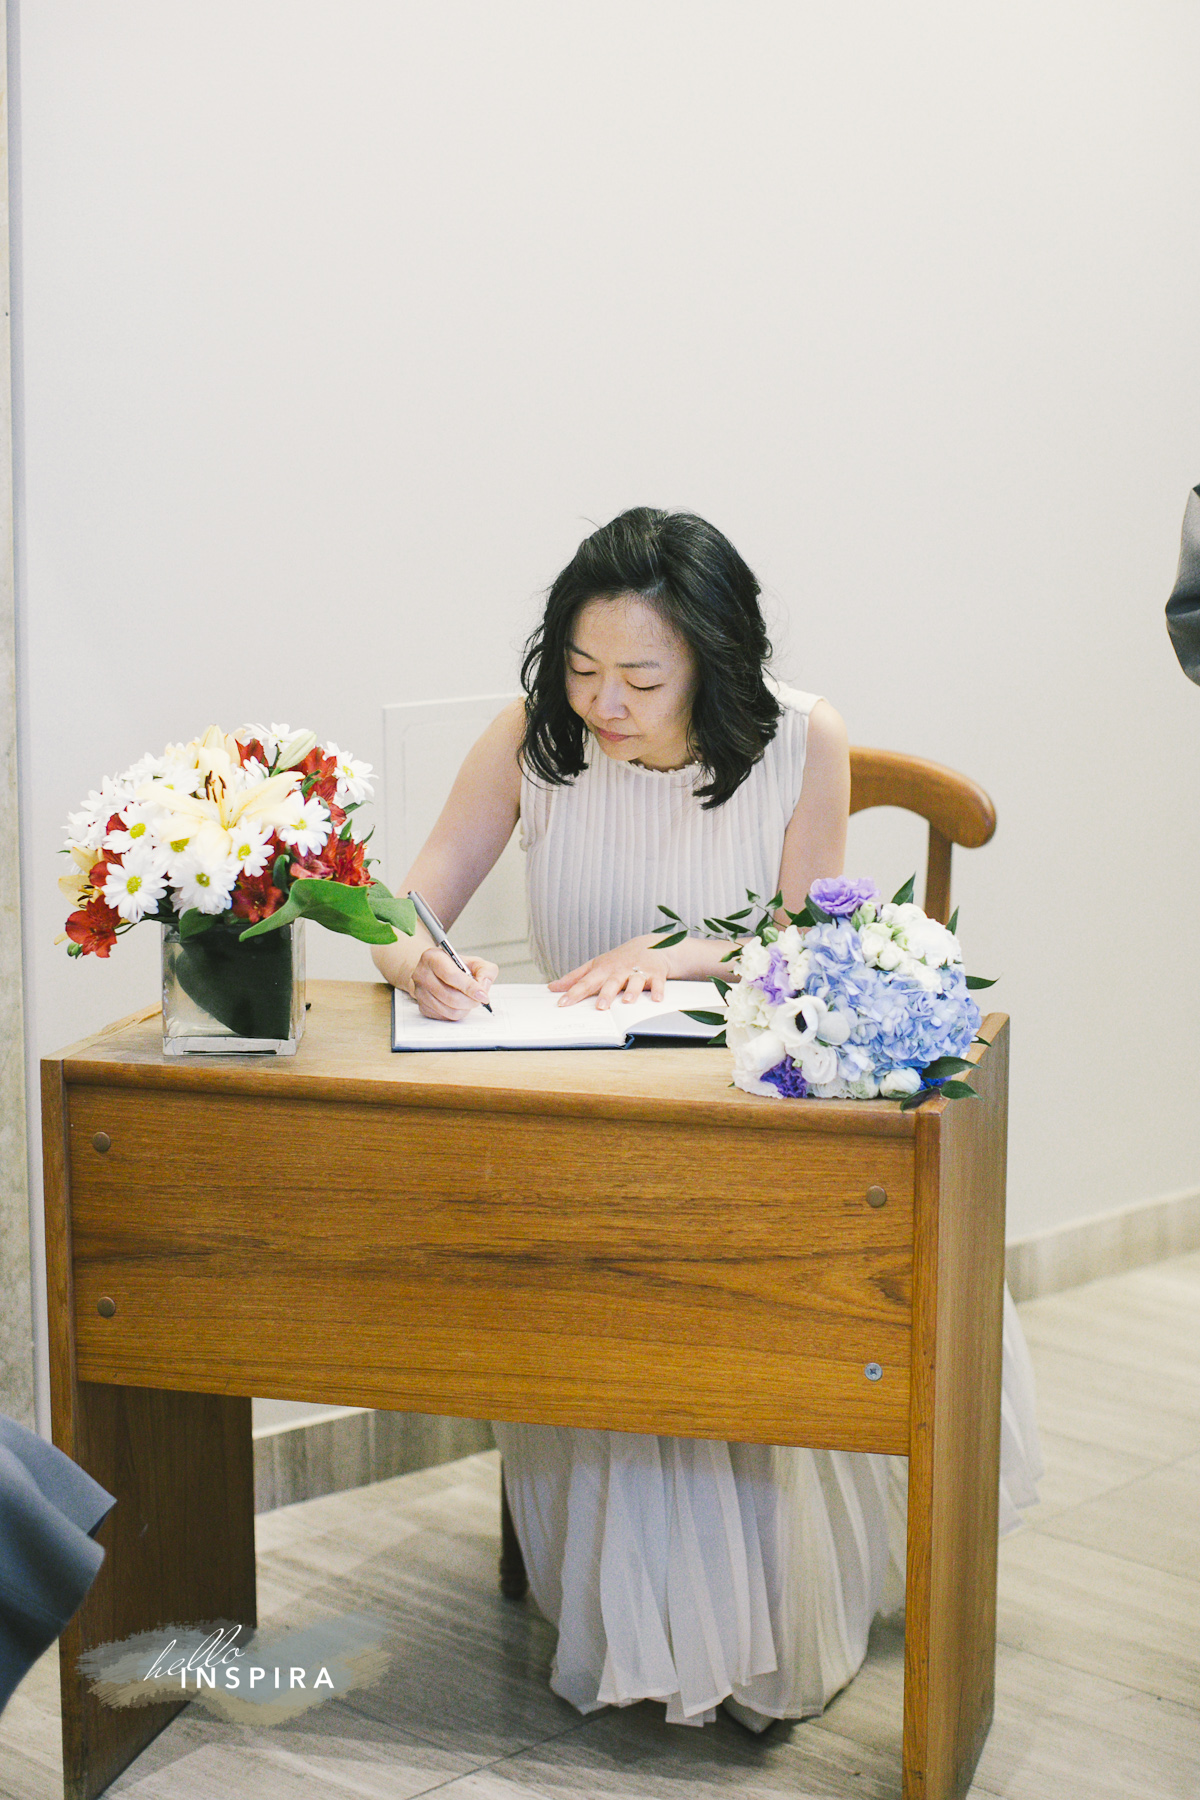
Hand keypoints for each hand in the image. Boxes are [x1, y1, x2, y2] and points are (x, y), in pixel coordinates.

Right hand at [411, 949, 497, 1019]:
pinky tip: (460, 1004)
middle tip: (480, 999)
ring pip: (449, 1010)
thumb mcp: (473, 961)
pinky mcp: (422, 1007)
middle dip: (471, 1001)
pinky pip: (445, 1017)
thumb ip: (485, 970)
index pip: (451, 976)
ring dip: (465, 1008)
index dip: (469, 987)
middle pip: (451, 997)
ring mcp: (420, 992)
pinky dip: (458, 1013)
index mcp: (433, 958)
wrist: (436, 972)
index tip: (483, 995)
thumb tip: (484, 986)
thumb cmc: (455, 966)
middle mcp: (422, 974)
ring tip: (470, 1000)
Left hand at [549, 936, 670, 1009]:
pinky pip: (658, 983)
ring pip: (634, 982)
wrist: (649, 945)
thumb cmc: (618, 960)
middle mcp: (620, 970)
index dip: (573, 993)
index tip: (562, 1003)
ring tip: (627, 1002)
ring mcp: (638, 971)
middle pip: (611, 982)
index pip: (586, 982)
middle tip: (600, 1007)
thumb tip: (553, 987)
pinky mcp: (655, 973)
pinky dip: (658, 990)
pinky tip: (657, 999)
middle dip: (605, 994)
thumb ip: (575, 978)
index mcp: (603, 970)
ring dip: (631, 991)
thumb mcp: (595, 965)